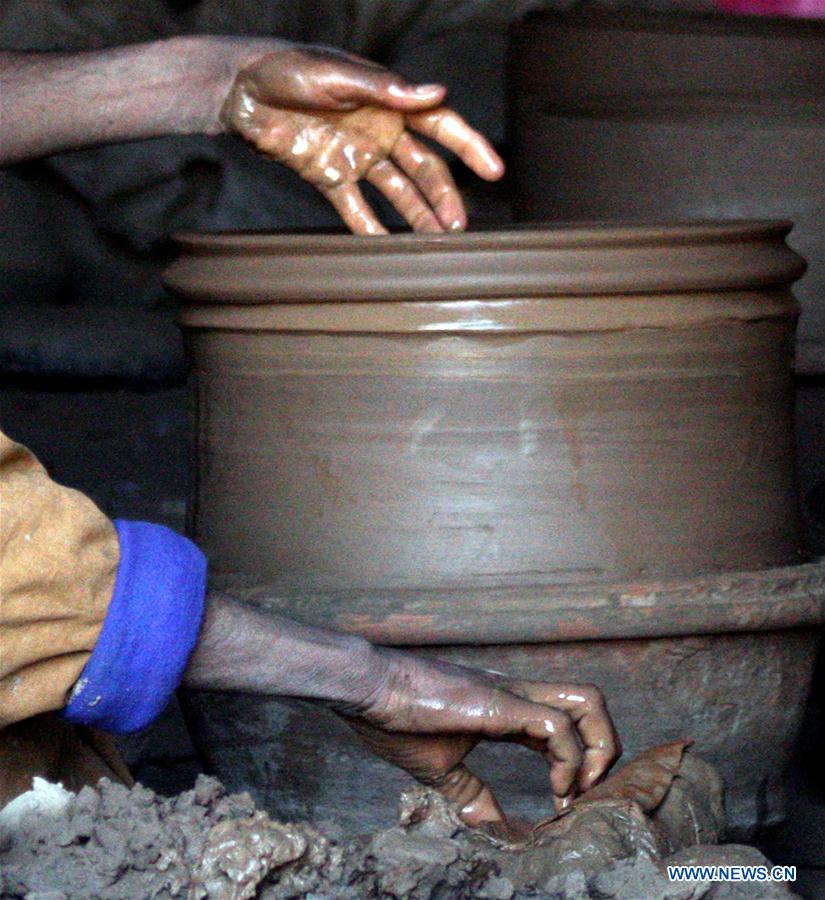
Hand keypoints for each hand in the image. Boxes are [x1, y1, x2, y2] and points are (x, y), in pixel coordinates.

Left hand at [219, 44, 504, 234]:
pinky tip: (388, 248)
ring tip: (434, 243)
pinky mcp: (331, 175)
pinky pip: (356, 207)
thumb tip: (437, 93)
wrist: (240, 90)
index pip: (439, 124)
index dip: (469, 146)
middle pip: (423, 168)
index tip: (494, 170)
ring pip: (397, 191)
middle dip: (443, 196)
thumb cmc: (288, 68)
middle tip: (458, 227)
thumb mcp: (337, 75)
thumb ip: (385, 89)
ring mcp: (357, 155)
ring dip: (416, 215)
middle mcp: (379, 130)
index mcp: (388, 101)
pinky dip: (370, 227)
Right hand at [337, 652, 620, 825]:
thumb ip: (471, 795)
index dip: (577, 762)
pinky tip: (554, 788)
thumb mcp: (440, 770)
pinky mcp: (500, 701)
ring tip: (576, 791)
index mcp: (506, 707)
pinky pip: (556, 723)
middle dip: (603, 752)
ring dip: (597, 750)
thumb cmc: (396, 720)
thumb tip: (493, 829)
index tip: (564, 804)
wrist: (369, 690)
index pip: (566, 720)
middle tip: (584, 796)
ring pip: (588, 703)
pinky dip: (567, 759)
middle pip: (590, 703)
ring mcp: (512, 695)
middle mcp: (518, 695)